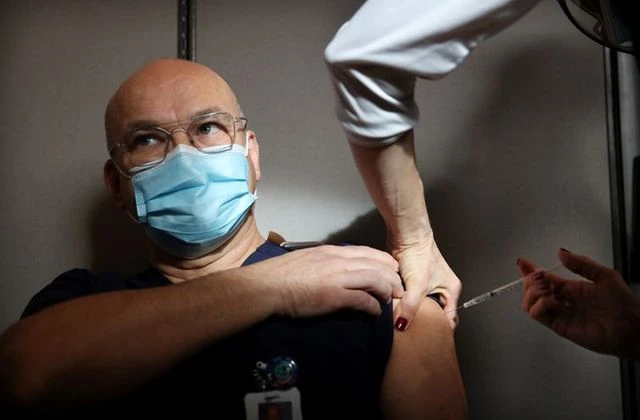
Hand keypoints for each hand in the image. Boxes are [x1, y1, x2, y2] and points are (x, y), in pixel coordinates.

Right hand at [252, 244, 403, 317]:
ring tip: (390, 301)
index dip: (384, 262)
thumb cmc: (280, 275)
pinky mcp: (334, 296)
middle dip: (392, 277)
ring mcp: (337, 277)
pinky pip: (363, 300)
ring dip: (387, 291)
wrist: (266, 286)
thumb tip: (335, 271)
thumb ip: (324, 262)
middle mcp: (338, 260)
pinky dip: (373, 307)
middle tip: (397, 289)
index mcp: (331, 251)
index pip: (367, 252)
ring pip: (376, 279)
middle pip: (377, 264)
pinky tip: (375, 313)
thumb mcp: (307, 260)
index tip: (391, 271)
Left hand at [392, 235, 461, 330]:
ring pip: (421, 307)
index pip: (450, 319)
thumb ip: (411, 307)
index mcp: (451, 291)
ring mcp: (427, 286)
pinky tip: (397, 311)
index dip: (441, 330)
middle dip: (426, 324)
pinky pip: (410, 299)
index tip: (430, 341)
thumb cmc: (419, 255)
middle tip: (415, 336)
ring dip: (413, 314)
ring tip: (405, 325)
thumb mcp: (418, 285)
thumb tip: (402, 325)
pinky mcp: (413, 282)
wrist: (406, 236)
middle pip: (435, 314)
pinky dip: (404, 305)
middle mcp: (441, 290)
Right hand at [517, 248, 639, 358]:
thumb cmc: (621, 302)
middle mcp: (561, 300)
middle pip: (532, 290)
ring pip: (530, 303)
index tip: (522, 262)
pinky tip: (553, 301)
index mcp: (570, 288)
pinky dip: (540, 305)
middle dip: (531, 280)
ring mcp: (559, 314)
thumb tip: (560, 253)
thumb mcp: (604, 275)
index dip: (530, 270)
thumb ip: (582, 264)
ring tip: (546, 290)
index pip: (544, 278)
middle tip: (541, 277)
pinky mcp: (559, 326)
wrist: (631, 327)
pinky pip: (538, 315)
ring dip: (532, 293)